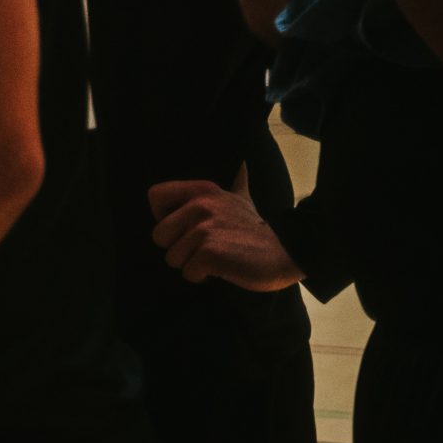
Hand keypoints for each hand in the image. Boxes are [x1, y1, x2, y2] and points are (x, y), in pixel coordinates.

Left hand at [146, 169, 301, 290]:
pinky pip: (188, 272)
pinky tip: (222, 269)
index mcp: (202, 190)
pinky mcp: (210, 253)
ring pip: (172, 258)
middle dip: (178, 249)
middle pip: (159, 235)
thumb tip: (243, 165)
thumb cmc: (258, 231)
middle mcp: (200, 205)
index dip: (162, 217)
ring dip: (192, 265)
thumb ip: (237, 183)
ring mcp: (204, 229)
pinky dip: (201, 277)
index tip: (182, 227)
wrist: (287, 254)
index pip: (154, 196)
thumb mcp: (243, 200)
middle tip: (204, 248)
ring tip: (217, 258)